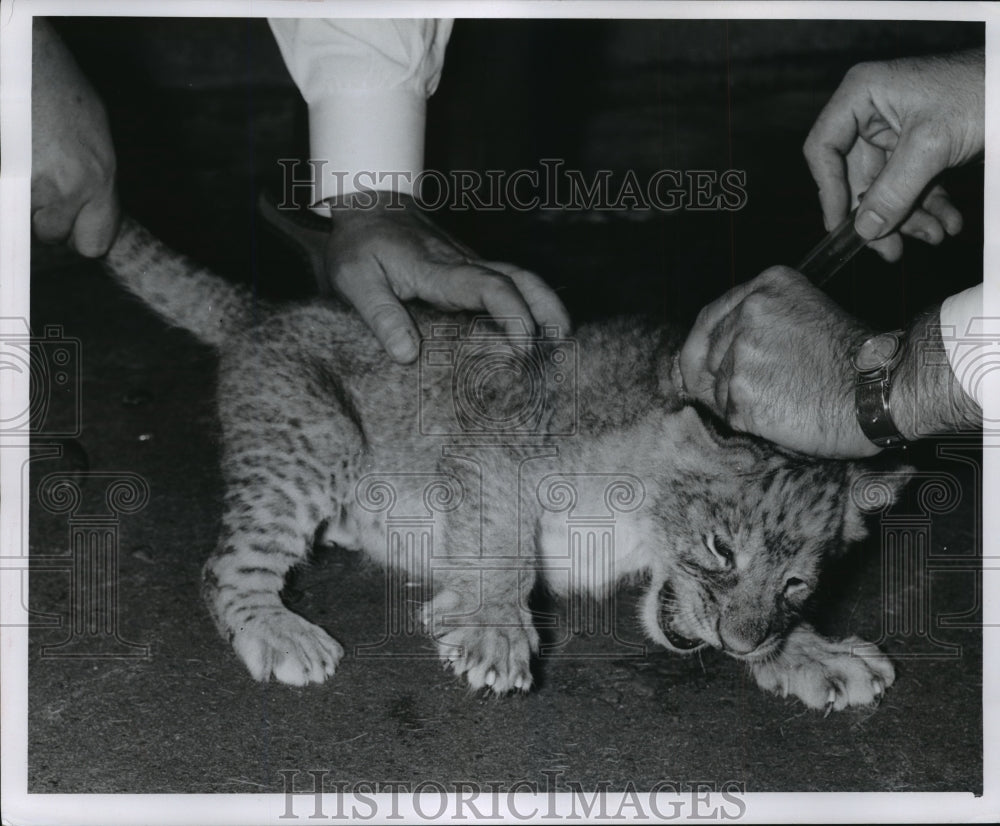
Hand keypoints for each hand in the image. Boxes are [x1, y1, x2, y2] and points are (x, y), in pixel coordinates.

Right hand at [31, 20, 119, 256]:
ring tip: (27, 162)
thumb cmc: (57, 87)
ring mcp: (31, 183)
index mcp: (99, 180)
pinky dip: (10, 187)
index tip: (75, 225)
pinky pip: (8, 204)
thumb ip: (95, 180)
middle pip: (53, 236)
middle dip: (47, 219)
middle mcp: (69, 187)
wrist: (23, 57)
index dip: (81, 236)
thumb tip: (91, 211)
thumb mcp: (95, 136)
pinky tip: (16, 159)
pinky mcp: (7, 178)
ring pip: (25, 219)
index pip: (95, 244)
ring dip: (23, 201)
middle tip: (42, 187)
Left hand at [324, 191, 570, 362]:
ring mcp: (470, 264)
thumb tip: (408, 355)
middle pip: (521, 280)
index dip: (513, 315)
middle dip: (547, 311)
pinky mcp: (468, 269)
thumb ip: (381, 316)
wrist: (367, 205)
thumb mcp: (356, 280)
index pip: (488, 287)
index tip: (522, 347)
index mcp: (439, 270)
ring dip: (546, 305)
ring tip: (562, 341)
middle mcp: (463, 265)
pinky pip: (507, 284)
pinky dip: (530, 303)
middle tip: (562, 347)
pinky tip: (536, 327)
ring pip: (521, 278)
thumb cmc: (360, 244)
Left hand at [678, 266, 878, 457]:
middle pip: (708, 354)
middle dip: (723, 376)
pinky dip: (749, 420)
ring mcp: (741, 355)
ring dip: (740, 400)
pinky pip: (728, 413)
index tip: (700, 360)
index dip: (704, 343)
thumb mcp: (809, 311)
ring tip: (781, 400)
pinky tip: (779, 415)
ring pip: (717, 387)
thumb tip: (722, 343)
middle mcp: (748, 315)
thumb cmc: (855, 358)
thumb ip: (764, 318)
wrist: (880, 390)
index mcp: (765, 289)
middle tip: (755, 390)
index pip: (710, 317)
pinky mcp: (741, 394)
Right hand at [803, 48, 983, 261]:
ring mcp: (895, 130)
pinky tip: (947, 222)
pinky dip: (928, 205)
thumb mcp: (932, 145)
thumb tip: (864, 230)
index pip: (824, 148)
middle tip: (892, 249)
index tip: (842, 226)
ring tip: (934, 235)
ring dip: (910, 217)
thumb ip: (894, 190)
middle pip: (858, 177)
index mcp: (862, 96)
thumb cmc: (982, 90)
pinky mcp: (919, 144)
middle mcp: (872, 113)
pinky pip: (911, 183)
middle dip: (882, 215)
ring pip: (887, 187)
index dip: (829, 190)